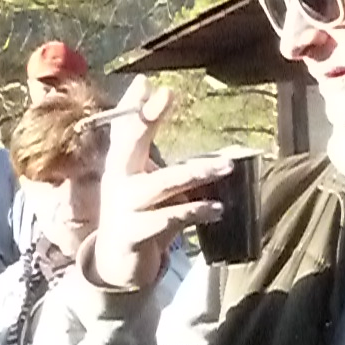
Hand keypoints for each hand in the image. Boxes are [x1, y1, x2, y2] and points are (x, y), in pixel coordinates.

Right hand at [88, 76, 233, 291]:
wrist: (118, 262)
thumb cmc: (143, 214)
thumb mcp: (154, 185)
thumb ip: (174, 163)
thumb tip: (216, 144)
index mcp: (122, 166)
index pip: (125, 130)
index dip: (135, 106)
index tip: (147, 82)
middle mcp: (119, 182)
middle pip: (130, 145)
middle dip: (148, 120)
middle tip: (169, 94)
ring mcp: (124, 208)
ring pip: (161, 184)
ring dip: (195, 173)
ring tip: (227, 167)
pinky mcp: (134, 234)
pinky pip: (168, 219)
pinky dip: (195, 211)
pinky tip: (218, 209)